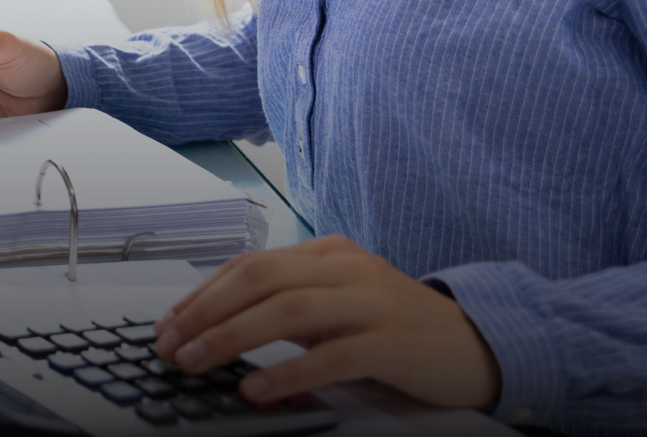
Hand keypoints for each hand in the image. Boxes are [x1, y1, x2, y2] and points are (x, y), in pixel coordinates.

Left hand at [153, 236, 500, 410]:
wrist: (477, 343)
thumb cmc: (398, 327)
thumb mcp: (341, 303)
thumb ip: (291, 306)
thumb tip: (220, 326)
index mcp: (329, 254)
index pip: (251, 265)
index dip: (203, 294)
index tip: (169, 324)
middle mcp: (348, 269)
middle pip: (261, 279)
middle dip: (206, 312)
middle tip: (170, 345)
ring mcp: (371, 303)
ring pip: (288, 310)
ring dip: (231, 338)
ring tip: (196, 364)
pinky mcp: (392, 344)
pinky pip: (330, 356)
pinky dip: (286, 374)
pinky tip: (256, 391)